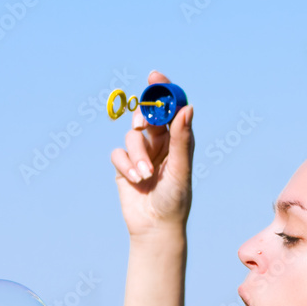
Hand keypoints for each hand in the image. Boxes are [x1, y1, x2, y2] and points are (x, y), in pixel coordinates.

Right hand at [110, 70, 194, 239]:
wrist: (155, 228)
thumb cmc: (175, 200)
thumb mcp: (180, 169)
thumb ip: (181, 139)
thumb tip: (187, 108)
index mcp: (177, 141)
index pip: (170, 110)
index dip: (162, 91)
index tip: (155, 77)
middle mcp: (159, 145)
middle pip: (148, 117)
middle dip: (143, 117)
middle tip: (143, 122)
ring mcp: (140, 155)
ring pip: (132, 137)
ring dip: (137, 155)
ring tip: (145, 175)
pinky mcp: (124, 167)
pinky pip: (118, 153)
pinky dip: (125, 165)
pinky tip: (135, 180)